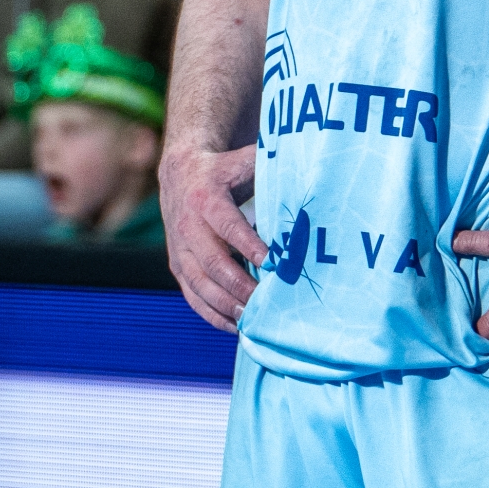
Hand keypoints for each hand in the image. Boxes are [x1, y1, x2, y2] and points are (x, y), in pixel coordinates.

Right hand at [159, 141, 265, 331]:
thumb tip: (311, 165)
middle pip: (213, 261)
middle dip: (239, 284)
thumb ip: (271, 165)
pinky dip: (211, 313)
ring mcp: (179, 249)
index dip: (248, 245)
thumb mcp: (244, 161)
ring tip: (251, 319)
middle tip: (264, 300)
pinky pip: (192, 295)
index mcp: (206, 198)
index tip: (273, 263)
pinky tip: (235, 326)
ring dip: (225, 304)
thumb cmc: (225, 170)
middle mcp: (188, 225)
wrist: (180, 173)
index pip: (228, 225)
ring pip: (199, 283)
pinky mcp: (177, 265)